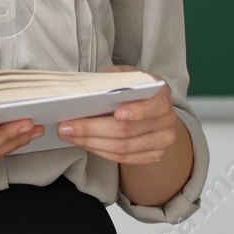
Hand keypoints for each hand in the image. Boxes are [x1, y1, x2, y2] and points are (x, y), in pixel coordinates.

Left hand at [57, 65, 177, 164]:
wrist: (152, 106)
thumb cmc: (134, 87)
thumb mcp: (126, 74)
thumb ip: (112, 78)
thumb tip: (88, 89)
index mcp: (162, 96)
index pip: (156, 106)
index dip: (138, 112)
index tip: (117, 113)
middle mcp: (167, 121)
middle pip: (128, 131)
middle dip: (92, 129)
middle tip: (67, 126)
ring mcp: (162, 141)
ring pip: (122, 149)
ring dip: (90, 143)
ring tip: (68, 134)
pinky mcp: (153, 155)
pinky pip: (122, 158)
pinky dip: (99, 151)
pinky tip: (83, 142)